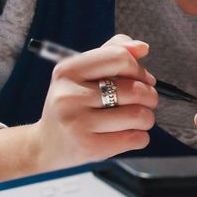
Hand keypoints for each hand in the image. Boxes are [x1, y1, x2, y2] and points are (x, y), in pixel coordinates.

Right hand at [31, 34, 158, 171]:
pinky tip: (127, 135)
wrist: (46, 145)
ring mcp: (78, 123)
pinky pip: (137, 138)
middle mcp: (69, 96)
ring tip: (136, 119)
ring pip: (140, 115)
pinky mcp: (90, 148)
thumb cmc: (73, 104)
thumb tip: (142, 47)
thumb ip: (112, 53)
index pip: (119, 58)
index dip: (140, 69)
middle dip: (150, 96)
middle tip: (145, 102)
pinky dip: (140, 137)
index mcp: (67, 71)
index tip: (144, 79)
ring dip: (147, 118)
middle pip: (135, 90)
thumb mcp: (83, 74)